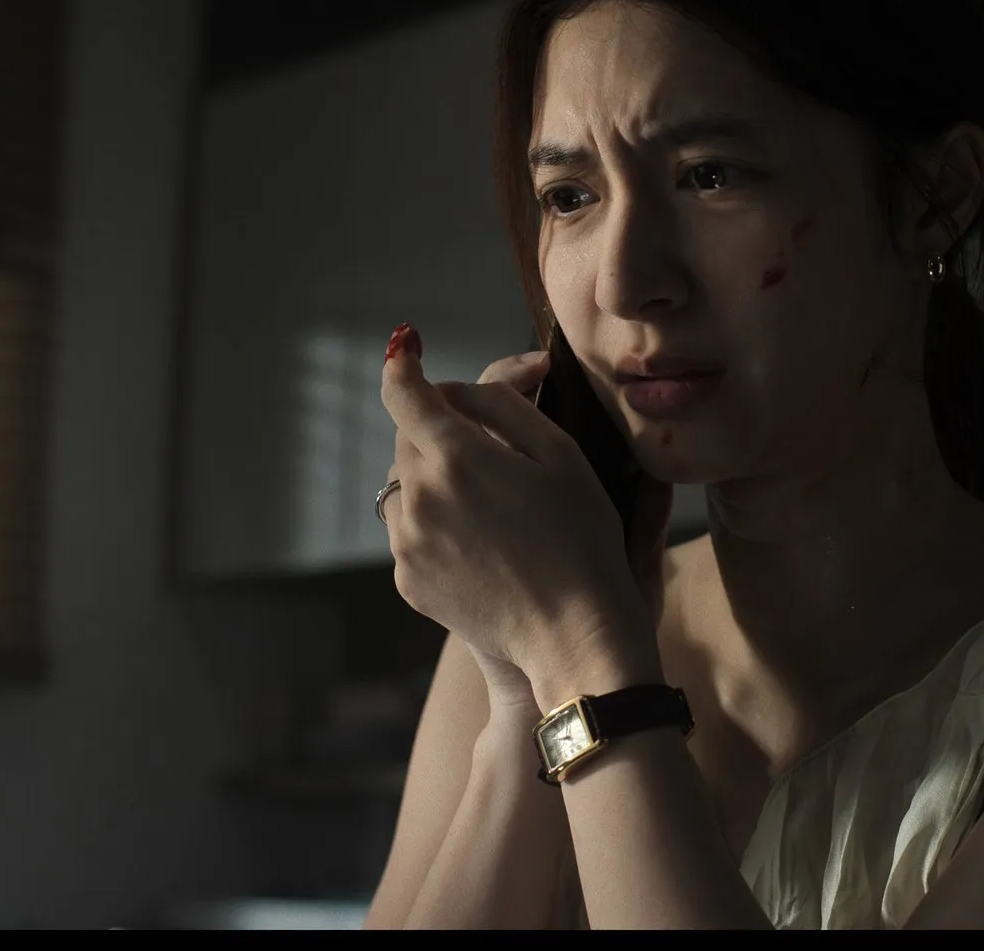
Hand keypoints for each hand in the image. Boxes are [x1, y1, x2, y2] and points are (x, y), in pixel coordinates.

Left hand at [377, 326, 667, 709]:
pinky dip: (433, 523)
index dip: (405, 365)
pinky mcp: (408, 580)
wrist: (573, 632)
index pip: (404, 392)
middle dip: (439, 431)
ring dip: (432, 479)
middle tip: (491, 449)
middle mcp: (418, 497)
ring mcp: (407, 543)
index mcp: (455, 457)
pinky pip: (409, 531)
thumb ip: (501, 403)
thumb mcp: (560, 454)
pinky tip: (481, 542)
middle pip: (407, 439)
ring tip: (487, 502)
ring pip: (402, 486)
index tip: (408, 350)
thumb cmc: (581, 537)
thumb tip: (454, 388)